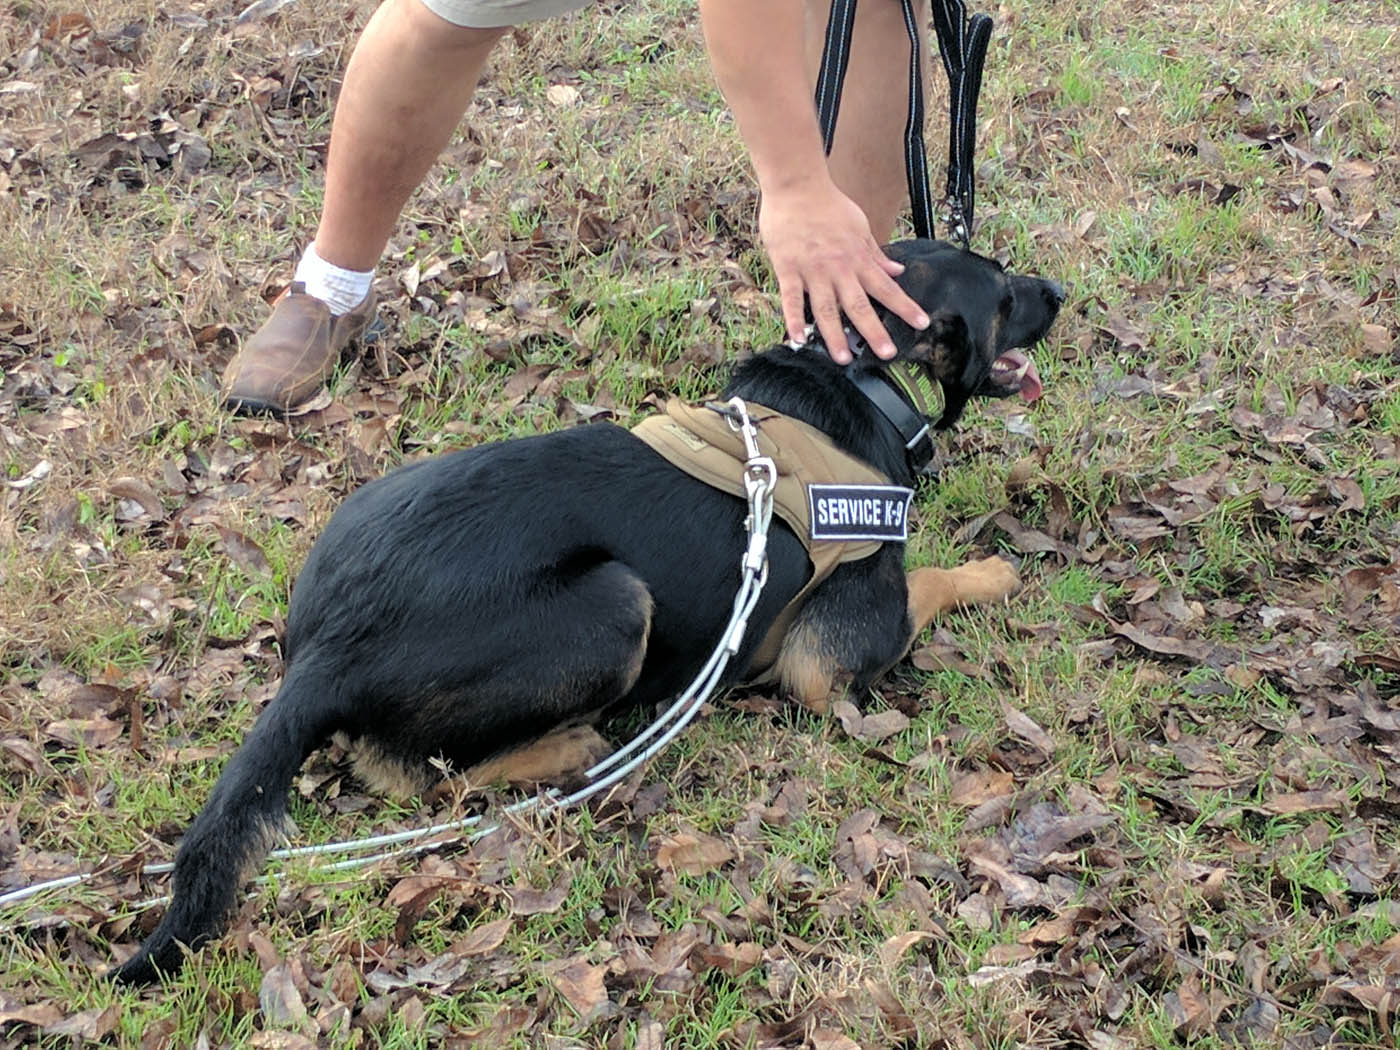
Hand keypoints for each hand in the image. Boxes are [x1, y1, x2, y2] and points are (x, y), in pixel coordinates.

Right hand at [758, 179, 929, 363]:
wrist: (797, 186)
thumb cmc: (828, 205)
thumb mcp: (860, 226)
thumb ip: (876, 254)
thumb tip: (898, 270)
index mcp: (858, 259)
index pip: (887, 287)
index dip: (905, 307)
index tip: (921, 324)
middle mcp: (838, 269)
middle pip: (859, 306)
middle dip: (873, 331)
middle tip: (886, 354)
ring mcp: (812, 271)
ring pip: (826, 309)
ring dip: (835, 335)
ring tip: (843, 358)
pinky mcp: (788, 270)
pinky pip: (791, 300)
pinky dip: (794, 320)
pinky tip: (798, 340)